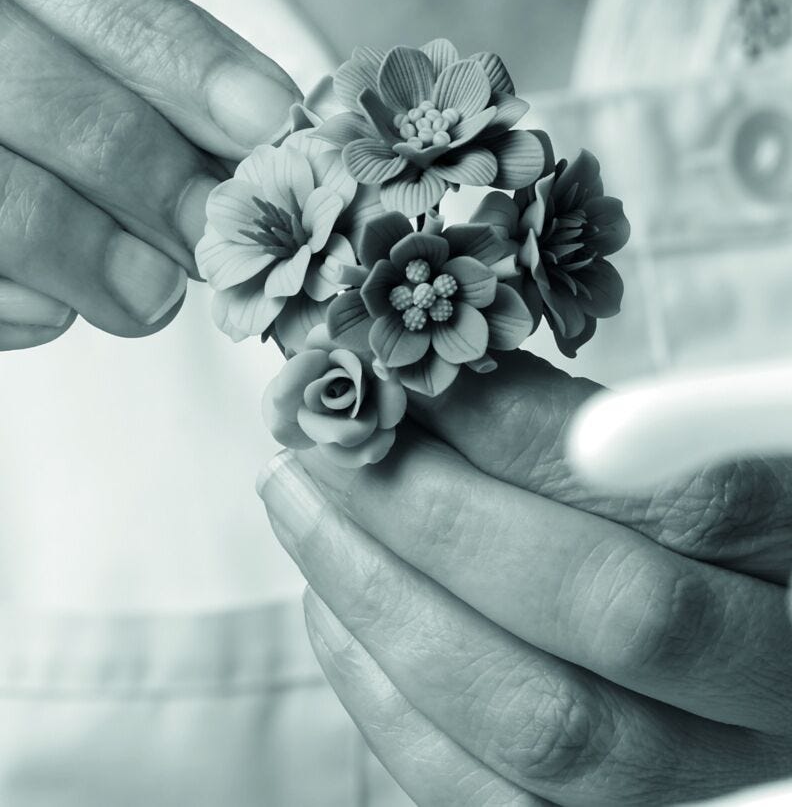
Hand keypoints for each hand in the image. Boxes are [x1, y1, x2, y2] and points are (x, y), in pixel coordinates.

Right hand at [0, 0, 297, 348]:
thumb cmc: (8, 89)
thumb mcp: (49, 41)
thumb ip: (135, 75)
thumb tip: (264, 142)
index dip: (183, 53)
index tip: (275, 122)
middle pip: (47, 98)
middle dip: (157, 179)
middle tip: (224, 238)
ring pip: (7, 204)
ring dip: (100, 262)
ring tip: (156, 296)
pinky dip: (22, 309)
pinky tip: (58, 311)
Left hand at [259, 351, 791, 806]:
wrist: (764, 662)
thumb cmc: (738, 537)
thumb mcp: (730, 462)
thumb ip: (649, 429)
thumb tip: (463, 382)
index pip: (691, 499)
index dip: (535, 429)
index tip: (415, 373)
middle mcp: (781, 695)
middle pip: (609, 612)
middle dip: (437, 513)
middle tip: (322, 437)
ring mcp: (704, 788)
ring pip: (543, 727)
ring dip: (388, 602)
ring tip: (298, 502)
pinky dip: (391, 709)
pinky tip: (331, 615)